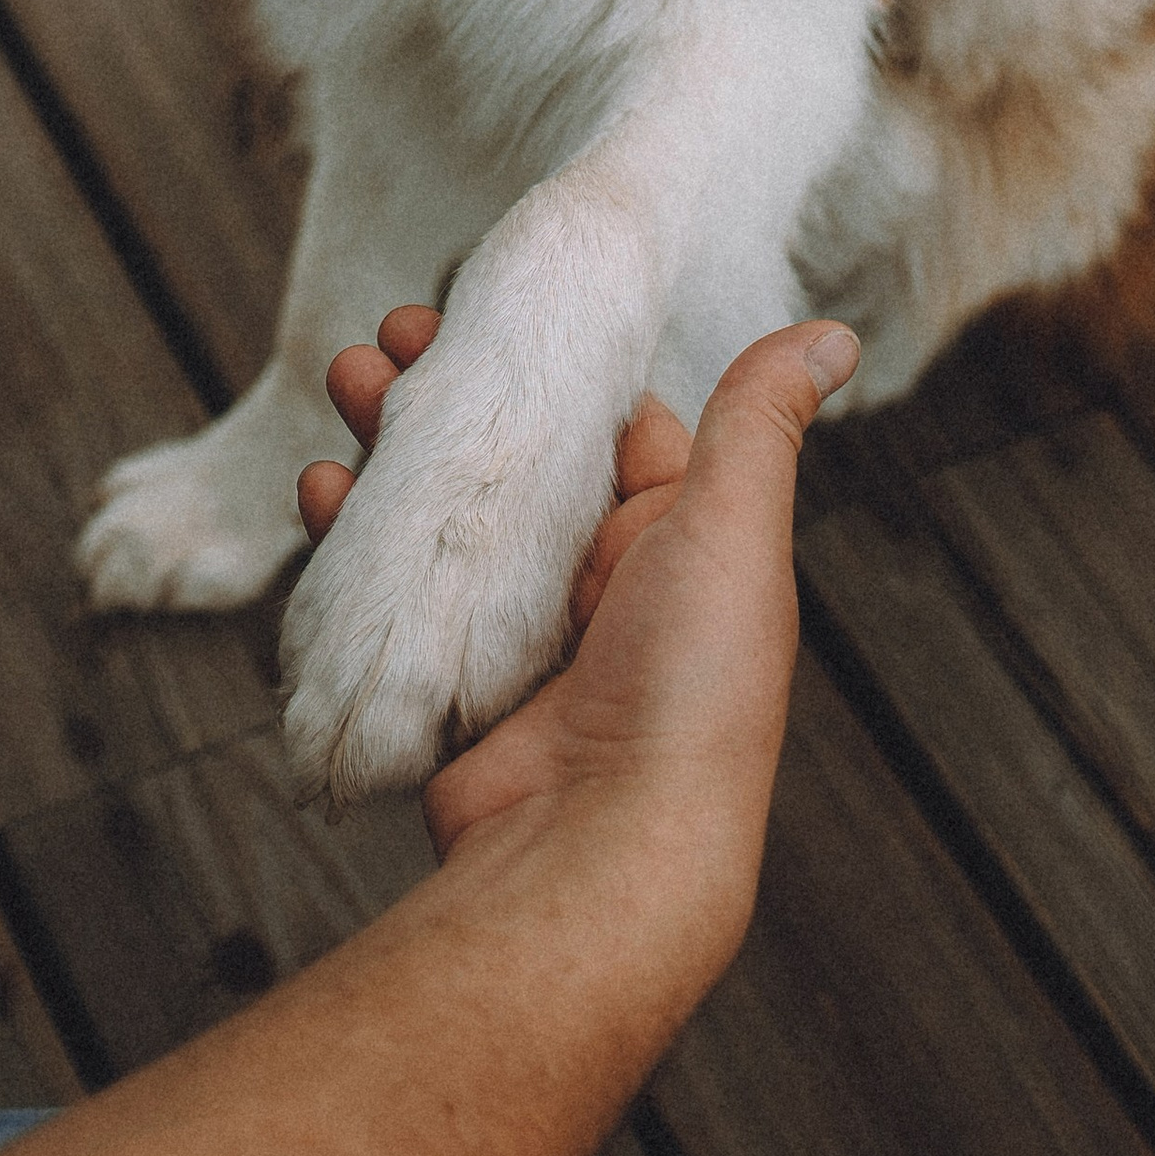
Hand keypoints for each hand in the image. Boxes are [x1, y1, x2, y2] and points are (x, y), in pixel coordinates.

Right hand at [301, 308, 854, 915]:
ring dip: (390, 446)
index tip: (482, 301)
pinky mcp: (451, 683)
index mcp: (676, 542)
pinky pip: (395, 589)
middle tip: (386, 335)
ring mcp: (520, 638)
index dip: (547, 359)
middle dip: (449, 393)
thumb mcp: (732, 531)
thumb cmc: (690, 692)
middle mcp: (600, 586)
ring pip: (445, 514)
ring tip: (344, 382)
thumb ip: (760, 424)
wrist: (600, 854)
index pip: (604, 422)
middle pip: (513, 460)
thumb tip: (833, 335)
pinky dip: (353, 533)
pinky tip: (321, 488)